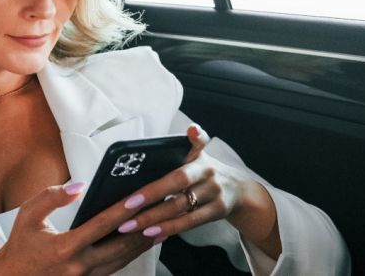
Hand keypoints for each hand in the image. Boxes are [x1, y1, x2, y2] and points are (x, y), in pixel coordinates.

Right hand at [0, 182, 157, 275]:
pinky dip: (131, 254)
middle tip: (162, 211)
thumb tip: (79, 186)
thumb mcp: (27, 216)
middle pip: (121, 245)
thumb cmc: (20, 246)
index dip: (122, 210)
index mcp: (65, 247)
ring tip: (162, 225)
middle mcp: (79, 266)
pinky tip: (142, 242)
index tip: (140, 196)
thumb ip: (51, 197)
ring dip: (142, 242)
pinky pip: (116, 267)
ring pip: (122, 259)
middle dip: (143, 228)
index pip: (101, 225)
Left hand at [114, 124, 281, 258]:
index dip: (191, 139)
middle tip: (124, 206)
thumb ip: (190, 143)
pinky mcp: (216, 212)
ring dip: (152, 218)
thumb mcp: (200, 154)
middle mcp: (208, 173)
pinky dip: (168, 228)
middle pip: (177, 182)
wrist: (240, 191)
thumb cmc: (206, 172)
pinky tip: (149, 233)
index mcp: (200, 157)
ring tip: (128, 225)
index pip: (193, 146)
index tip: (183, 137)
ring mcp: (214, 193)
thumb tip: (185, 131)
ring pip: (179, 206)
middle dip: (149, 194)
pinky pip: (189, 222)